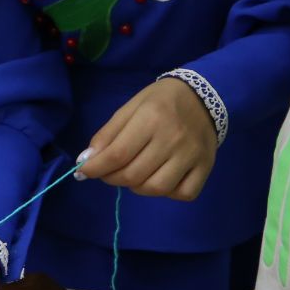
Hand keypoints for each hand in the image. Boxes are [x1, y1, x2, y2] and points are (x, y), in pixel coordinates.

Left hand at [77, 77, 218, 198]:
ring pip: (157, 188)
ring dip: (137, 188)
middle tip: (108, 172)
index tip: (83, 172)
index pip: (118, 154)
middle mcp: (172, 138)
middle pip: (134, 174)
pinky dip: (168, 193)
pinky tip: (160, 178)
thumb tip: (85, 161)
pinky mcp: (206, 167)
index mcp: (151, 118)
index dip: (95, 168)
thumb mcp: (130, 108)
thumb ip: (107, 134)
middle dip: (112, 178)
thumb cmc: (160, 101)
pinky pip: (184, 194)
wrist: (204, 95)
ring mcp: (192, 155)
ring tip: (133, 175)